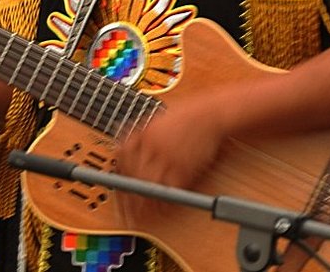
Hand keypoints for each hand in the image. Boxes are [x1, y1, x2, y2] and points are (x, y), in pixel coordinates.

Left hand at [115, 96, 227, 224]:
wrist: (211, 115)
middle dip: (126, 193)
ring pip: (147, 184)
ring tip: (137, 214)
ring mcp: (167, 158)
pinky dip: (163, 202)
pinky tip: (159, 208)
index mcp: (145, 133)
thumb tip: (126, 143)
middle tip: (124, 206)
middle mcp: (153, 146)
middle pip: (133, 174)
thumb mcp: (158, 119)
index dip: (118, 171)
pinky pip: (168, 190)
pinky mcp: (183, 169)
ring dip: (141, 202)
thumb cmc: (188, 116)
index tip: (117, 182)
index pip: (123, 156)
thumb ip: (142, 132)